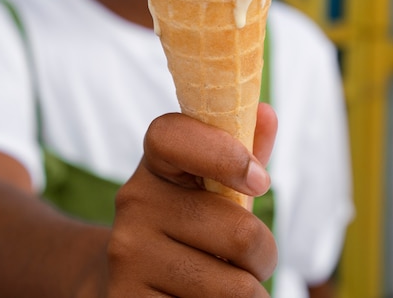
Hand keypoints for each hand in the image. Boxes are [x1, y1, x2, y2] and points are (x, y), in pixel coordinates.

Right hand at [104, 104, 277, 296]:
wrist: (127, 281)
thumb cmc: (187, 226)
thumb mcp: (210, 188)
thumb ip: (241, 151)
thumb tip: (265, 111)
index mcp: (156, 164)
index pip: (172, 136)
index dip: (224, 153)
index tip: (261, 179)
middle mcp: (134, 203)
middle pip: (239, 232)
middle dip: (263, 254)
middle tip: (249, 258)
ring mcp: (128, 255)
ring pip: (235, 288)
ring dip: (249, 293)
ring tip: (226, 284)